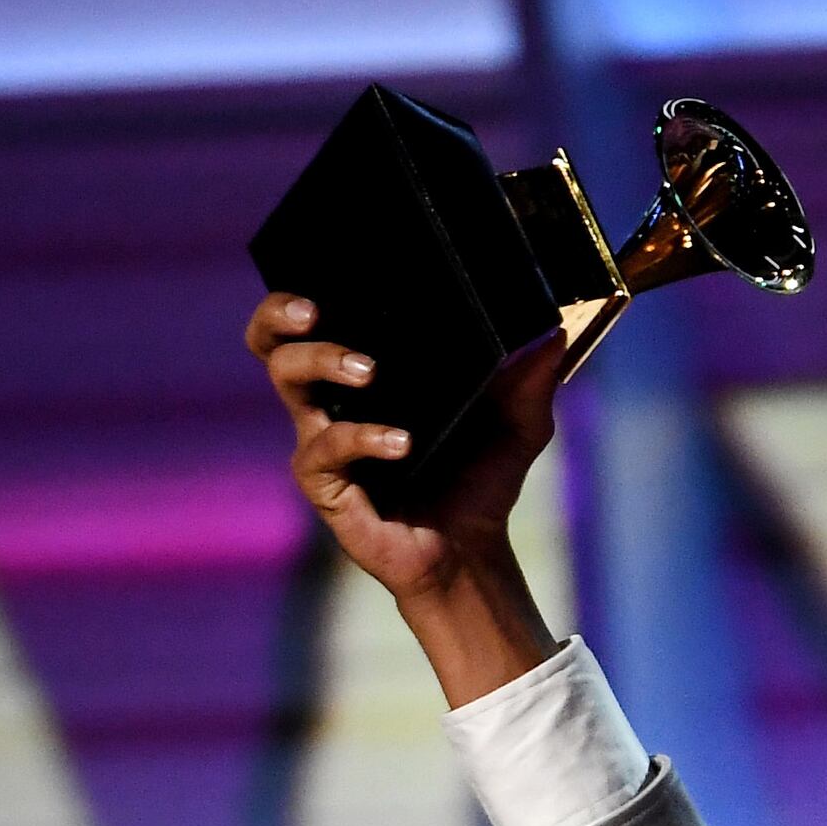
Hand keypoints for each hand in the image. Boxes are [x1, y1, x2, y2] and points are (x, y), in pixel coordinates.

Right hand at [246, 293, 563, 704]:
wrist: (474, 551)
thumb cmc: (481, 478)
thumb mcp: (519, 422)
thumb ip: (533, 377)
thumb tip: (552, 330)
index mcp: (362, 376)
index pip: (311, 321)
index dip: (298, 292)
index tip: (324, 274)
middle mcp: (330, 402)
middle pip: (273, 342)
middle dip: (279, 316)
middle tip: (313, 309)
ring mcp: (322, 442)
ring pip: (287, 383)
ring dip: (322, 362)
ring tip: (367, 370)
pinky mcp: (326, 486)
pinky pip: (322, 451)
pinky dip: (361, 439)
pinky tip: (400, 442)